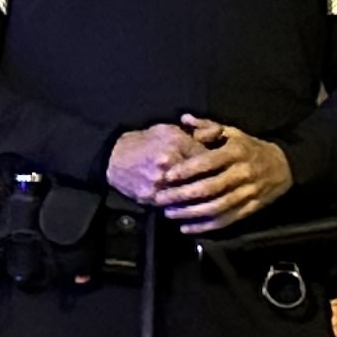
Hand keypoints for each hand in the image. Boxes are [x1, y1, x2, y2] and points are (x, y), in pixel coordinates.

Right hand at [103, 120, 217, 209]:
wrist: (114, 157)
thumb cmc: (146, 141)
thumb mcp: (171, 129)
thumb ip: (198, 131)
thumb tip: (219, 135)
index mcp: (176, 144)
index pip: (208, 159)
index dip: (218, 166)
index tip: (222, 171)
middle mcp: (168, 164)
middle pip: (201, 180)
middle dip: (211, 185)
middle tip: (220, 188)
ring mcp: (158, 182)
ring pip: (188, 197)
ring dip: (198, 200)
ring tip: (208, 201)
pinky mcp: (149, 197)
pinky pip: (172, 206)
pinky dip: (181, 207)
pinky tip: (189, 206)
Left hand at [155, 117, 293, 232]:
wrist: (284, 166)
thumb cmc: (250, 148)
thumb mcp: (232, 133)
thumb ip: (207, 127)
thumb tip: (184, 119)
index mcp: (236, 152)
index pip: (208, 162)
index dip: (186, 170)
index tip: (167, 176)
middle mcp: (243, 173)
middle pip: (209, 188)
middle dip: (182, 195)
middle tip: (160, 199)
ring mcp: (248, 192)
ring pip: (216, 207)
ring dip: (191, 213)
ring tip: (170, 213)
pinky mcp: (251, 208)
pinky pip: (227, 220)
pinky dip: (206, 226)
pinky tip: (187, 227)